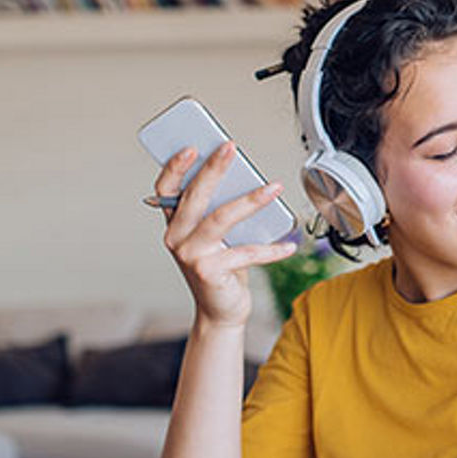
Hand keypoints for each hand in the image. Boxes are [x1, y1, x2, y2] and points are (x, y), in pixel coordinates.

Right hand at [154, 141, 296, 327]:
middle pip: (195, 197)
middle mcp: (177, 238)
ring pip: (221, 219)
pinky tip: (289, 244)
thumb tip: (244, 180)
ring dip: (251, 200)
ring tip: (274, 188)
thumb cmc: (221, 269)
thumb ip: (219, 213)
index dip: (175, 167)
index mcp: (175, 224)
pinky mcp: (209, 272)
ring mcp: (191, 255)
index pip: (166, 189)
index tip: (192, 147)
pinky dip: (271, 249)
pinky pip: (246, 253)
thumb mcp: (216, 238)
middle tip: (231, 148)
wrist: (220, 310)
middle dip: (214, 169)